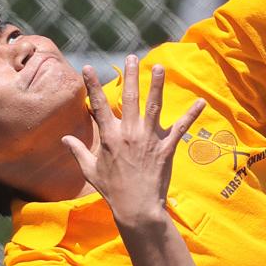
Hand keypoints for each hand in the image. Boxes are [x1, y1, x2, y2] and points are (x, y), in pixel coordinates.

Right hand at [62, 57, 205, 226]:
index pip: (99, 105)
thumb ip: (78, 151)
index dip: (92, 85)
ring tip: (159, 67)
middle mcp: (129, 133)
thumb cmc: (112, 190)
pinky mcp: (166, 148)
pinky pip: (180, 128)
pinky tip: (201, 102)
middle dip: (130, 76)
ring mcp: (149, 139)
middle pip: (129, 98)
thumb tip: (64, 138)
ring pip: (154, 106)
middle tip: (132, 58)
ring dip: (157, 85)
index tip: (87, 67)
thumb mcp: (90, 170)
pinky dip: (191, 114)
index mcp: (110, 137)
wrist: (136, 208)